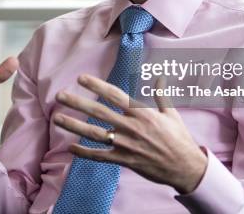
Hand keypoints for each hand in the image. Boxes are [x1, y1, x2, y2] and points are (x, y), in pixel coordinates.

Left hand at [53, 75, 207, 193]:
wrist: (185, 167)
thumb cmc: (179, 139)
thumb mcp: (172, 114)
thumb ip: (161, 95)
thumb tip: (159, 76)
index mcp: (141, 112)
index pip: (115, 95)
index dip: (97, 86)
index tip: (81, 78)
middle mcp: (131, 126)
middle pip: (99, 112)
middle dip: (78, 103)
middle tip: (60, 95)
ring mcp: (126, 144)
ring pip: (95, 133)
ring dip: (74, 125)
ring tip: (57, 118)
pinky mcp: (124, 160)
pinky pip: (100, 156)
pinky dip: (85, 152)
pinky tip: (71, 148)